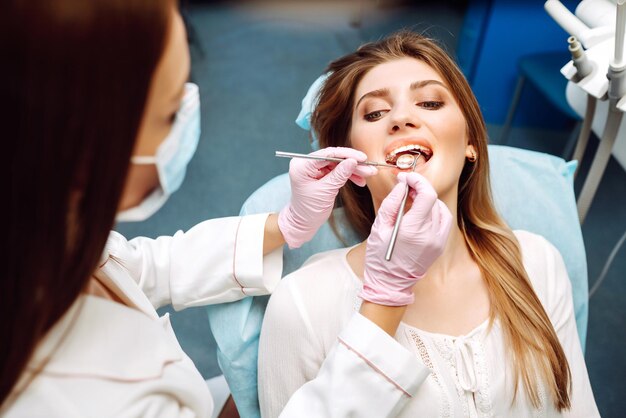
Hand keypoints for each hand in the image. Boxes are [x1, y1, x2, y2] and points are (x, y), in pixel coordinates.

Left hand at [278, 147, 376, 248]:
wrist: (304, 222)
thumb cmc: (309, 209)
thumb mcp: (326, 191)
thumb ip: (339, 175)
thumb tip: (353, 161)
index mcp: (302, 165)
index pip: (327, 154)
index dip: (346, 155)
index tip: (362, 158)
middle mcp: (307, 163)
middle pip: (334, 158)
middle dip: (353, 163)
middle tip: (369, 168)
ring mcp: (314, 168)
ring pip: (338, 164)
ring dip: (354, 169)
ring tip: (368, 174)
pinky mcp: (321, 173)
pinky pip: (337, 170)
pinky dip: (349, 175)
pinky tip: (360, 180)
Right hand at [360, 172, 452, 305]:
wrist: (390, 284)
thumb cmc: (380, 257)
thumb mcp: (380, 227)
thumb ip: (392, 203)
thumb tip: (402, 185)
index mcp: (413, 230)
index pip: (426, 195)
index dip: (417, 181)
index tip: (406, 178)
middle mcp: (430, 235)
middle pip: (434, 200)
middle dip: (421, 189)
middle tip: (407, 188)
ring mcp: (437, 242)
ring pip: (442, 209)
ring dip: (429, 201)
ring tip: (414, 201)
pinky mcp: (439, 246)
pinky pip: (444, 222)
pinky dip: (435, 212)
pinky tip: (422, 213)